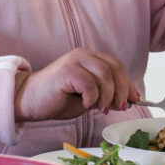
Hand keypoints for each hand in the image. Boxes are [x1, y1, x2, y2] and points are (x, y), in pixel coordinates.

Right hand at [14, 48, 138, 121]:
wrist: (29, 101)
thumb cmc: (58, 99)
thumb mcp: (89, 97)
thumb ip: (106, 94)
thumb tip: (127, 100)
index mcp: (91, 58)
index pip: (117, 66)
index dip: (128, 83)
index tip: (135, 99)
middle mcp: (84, 55)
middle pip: (115, 68)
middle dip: (121, 91)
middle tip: (118, 107)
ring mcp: (74, 60)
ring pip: (104, 76)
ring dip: (106, 96)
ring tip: (99, 108)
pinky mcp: (66, 70)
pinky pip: (89, 84)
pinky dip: (92, 98)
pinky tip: (86, 105)